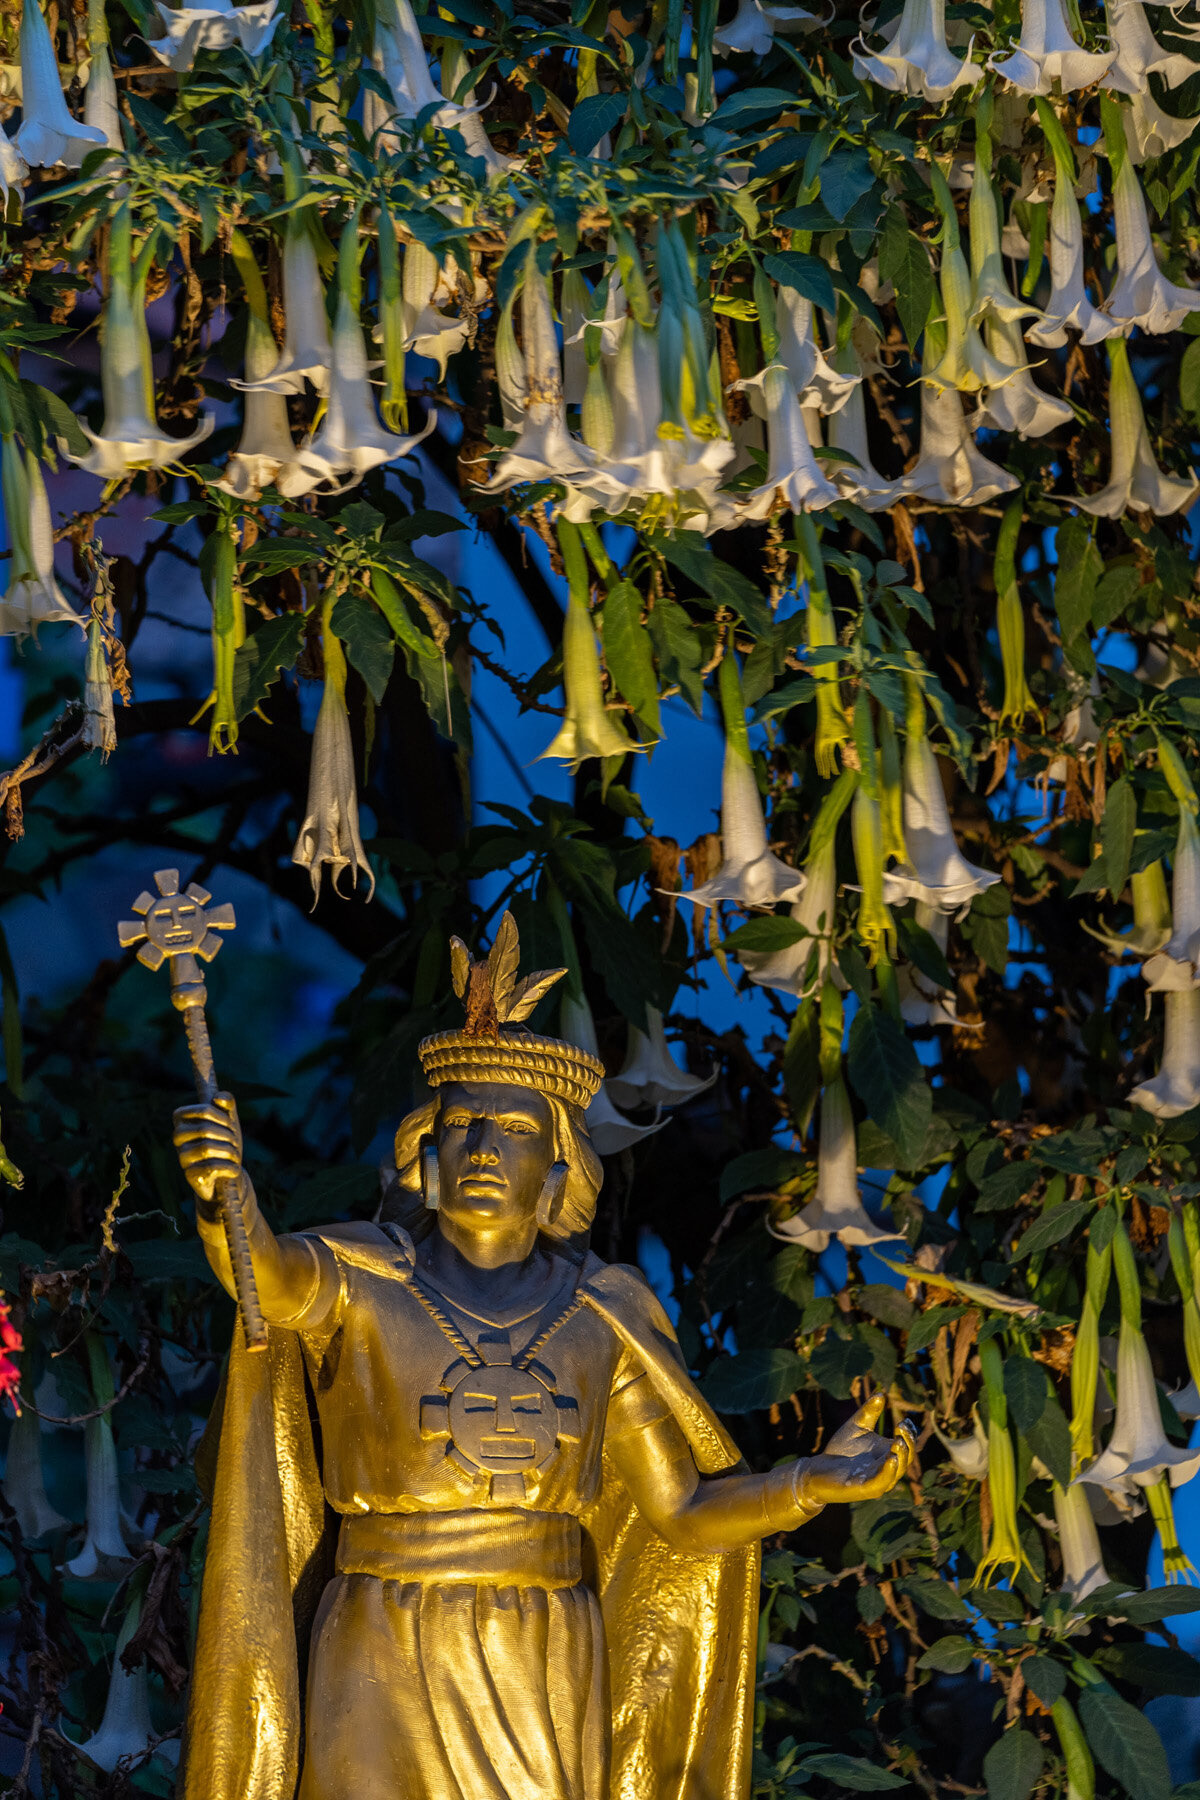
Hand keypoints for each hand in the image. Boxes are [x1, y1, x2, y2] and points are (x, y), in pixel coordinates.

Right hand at [173, 1092, 242, 1211]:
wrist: (227, 1174)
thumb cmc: (225, 1142)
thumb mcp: (230, 1120)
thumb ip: (227, 1103)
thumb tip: (218, 1098)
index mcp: (183, 1119)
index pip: (204, 1110)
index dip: (223, 1117)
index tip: (229, 1124)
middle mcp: (178, 1137)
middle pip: (205, 1129)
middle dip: (228, 1135)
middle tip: (235, 1143)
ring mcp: (182, 1156)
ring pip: (207, 1148)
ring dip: (229, 1152)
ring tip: (234, 1156)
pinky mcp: (189, 1175)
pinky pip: (211, 1167)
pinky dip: (229, 1167)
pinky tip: (233, 1169)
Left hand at [794, 1395, 915, 1509]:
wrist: (819, 1469)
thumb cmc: (841, 1449)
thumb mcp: (856, 1426)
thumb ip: (869, 1412)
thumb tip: (880, 1393)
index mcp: (887, 1452)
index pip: (907, 1444)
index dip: (910, 1433)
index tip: (905, 1420)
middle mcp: (887, 1467)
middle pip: (906, 1457)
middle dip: (907, 1442)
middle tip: (901, 1427)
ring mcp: (878, 1479)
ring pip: (898, 1471)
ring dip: (901, 1456)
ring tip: (898, 1441)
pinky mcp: (866, 1488)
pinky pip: (882, 1482)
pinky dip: (889, 1471)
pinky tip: (892, 1458)